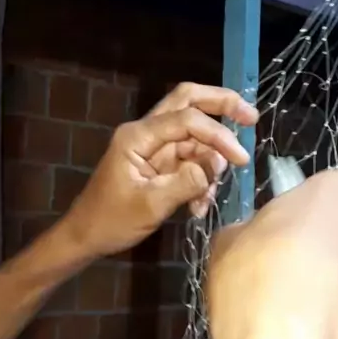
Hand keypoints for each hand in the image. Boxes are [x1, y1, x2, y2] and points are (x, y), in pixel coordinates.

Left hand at [66, 82, 257, 257]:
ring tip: (212, 192)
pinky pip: (190, 159)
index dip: (218, 134)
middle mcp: (146, 132)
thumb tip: (219, 163)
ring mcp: (153, 147)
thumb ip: (187, 181)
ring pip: (193, 133)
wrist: (86, 236)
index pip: (186, 120)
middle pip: (188, 102)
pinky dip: (201, 177)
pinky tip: (200, 204)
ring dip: (211, 158)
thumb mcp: (150, 205)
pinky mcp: (159, 163)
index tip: (240, 158)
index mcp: (138, 136)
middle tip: (251, 117)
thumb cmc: (112, 220)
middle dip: (221, 105)